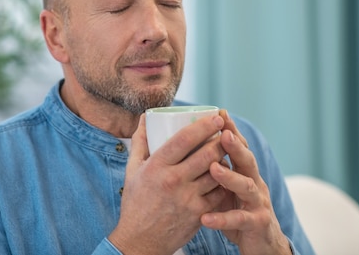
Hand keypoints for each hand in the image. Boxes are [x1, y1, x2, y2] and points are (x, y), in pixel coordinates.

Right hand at [108, 113, 226, 254]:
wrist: (140, 241)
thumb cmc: (136, 202)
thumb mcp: (133, 170)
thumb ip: (140, 142)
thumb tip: (145, 118)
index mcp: (157, 166)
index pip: (185, 139)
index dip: (204, 125)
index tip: (216, 118)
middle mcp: (173, 180)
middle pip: (207, 153)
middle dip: (221, 139)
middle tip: (226, 132)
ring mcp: (188, 198)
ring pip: (217, 172)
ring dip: (224, 160)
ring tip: (226, 152)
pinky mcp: (199, 213)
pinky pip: (219, 192)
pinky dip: (224, 182)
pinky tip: (224, 175)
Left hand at [200, 110, 291, 254]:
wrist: (262, 246)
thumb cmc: (237, 212)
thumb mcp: (226, 189)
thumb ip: (213, 171)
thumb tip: (186, 149)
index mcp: (245, 172)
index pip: (239, 147)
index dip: (232, 130)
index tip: (220, 112)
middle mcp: (255, 183)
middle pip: (247, 160)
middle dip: (236, 146)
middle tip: (223, 133)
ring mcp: (258, 203)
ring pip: (247, 187)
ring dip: (230, 177)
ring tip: (213, 169)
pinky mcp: (257, 224)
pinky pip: (240, 220)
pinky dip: (223, 218)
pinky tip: (206, 217)